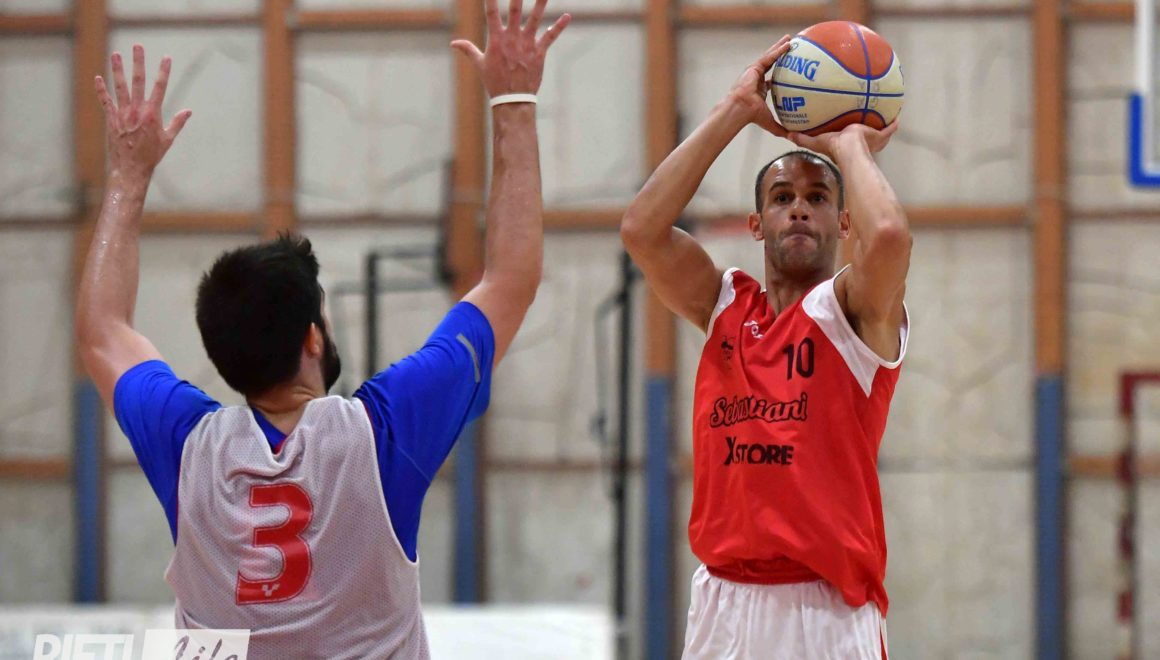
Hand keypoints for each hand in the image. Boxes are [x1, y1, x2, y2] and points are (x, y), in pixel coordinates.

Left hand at [95, 45, 191, 183]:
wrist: (131, 169)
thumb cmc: (152, 156)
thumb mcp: (168, 140)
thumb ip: (177, 123)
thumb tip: (188, 111)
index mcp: (153, 114)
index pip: (160, 87)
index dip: (164, 71)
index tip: (166, 58)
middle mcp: (137, 111)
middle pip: (138, 81)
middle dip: (139, 62)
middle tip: (138, 47)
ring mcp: (122, 114)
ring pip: (119, 87)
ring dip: (117, 69)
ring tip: (116, 54)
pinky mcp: (111, 120)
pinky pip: (105, 101)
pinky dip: (101, 89)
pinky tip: (98, 77)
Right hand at [451, 0, 570, 98]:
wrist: (512, 100)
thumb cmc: (495, 81)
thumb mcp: (480, 64)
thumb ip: (468, 50)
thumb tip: (453, 43)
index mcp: (496, 39)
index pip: (491, 12)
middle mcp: (512, 38)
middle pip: (515, 9)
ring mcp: (527, 44)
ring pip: (536, 18)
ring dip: (541, 3)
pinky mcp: (539, 52)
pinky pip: (551, 36)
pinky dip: (560, 26)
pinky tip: (568, 15)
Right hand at [726, 35, 792, 136]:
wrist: (740, 109)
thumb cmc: (752, 116)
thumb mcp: (770, 123)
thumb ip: (781, 129)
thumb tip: (793, 139)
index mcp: (760, 89)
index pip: (771, 79)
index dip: (780, 73)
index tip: (789, 69)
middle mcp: (757, 78)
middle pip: (771, 63)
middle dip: (780, 55)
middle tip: (791, 47)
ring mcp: (755, 72)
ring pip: (770, 56)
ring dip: (780, 47)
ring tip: (790, 39)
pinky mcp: (754, 68)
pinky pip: (769, 56)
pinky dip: (779, 50)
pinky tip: (788, 44)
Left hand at [787, 118, 899, 159]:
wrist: (851, 150)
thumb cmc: (835, 148)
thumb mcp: (817, 142)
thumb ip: (804, 139)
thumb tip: (788, 134)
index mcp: (847, 142)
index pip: (847, 136)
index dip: (847, 133)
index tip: (847, 126)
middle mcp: (861, 142)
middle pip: (865, 133)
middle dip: (866, 127)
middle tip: (866, 116)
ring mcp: (872, 139)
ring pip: (878, 131)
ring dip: (880, 124)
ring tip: (884, 112)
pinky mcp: (880, 136)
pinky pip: (890, 129)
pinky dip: (894, 125)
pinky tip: (897, 116)